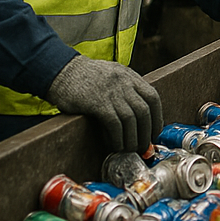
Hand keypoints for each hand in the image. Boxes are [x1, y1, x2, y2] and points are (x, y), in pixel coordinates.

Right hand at [46, 56, 162, 151]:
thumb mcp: (113, 74)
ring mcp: (111, 91)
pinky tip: (115, 145)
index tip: (155, 132)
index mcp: (130, 76)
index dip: (157, 117)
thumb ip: (126, 88)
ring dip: (132, 138)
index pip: (153, 97)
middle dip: (146, 132)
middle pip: (144, 110)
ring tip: (130, 149)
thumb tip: (138, 112)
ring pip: (131, 118)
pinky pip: (114, 123)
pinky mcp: (97, 102)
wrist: (62, 71)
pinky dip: (117, 137)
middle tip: (144, 146)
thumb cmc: (86, 77)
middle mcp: (124, 82)